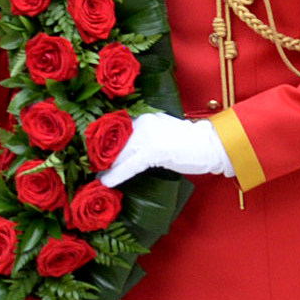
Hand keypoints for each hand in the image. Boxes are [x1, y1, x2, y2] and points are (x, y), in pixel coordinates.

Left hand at [95, 113, 233, 186]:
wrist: (211, 145)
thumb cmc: (189, 143)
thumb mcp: (162, 133)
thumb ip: (143, 137)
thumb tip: (123, 150)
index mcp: (143, 117)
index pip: (115, 132)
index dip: (101, 146)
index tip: (88, 156)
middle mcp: (142, 123)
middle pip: (113, 143)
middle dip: (99, 158)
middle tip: (87, 169)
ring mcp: (148, 137)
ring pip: (118, 155)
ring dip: (104, 168)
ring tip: (93, 179)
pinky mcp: (154, 151)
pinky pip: (129, 165)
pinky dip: (116, 175)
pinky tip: (105, 183)